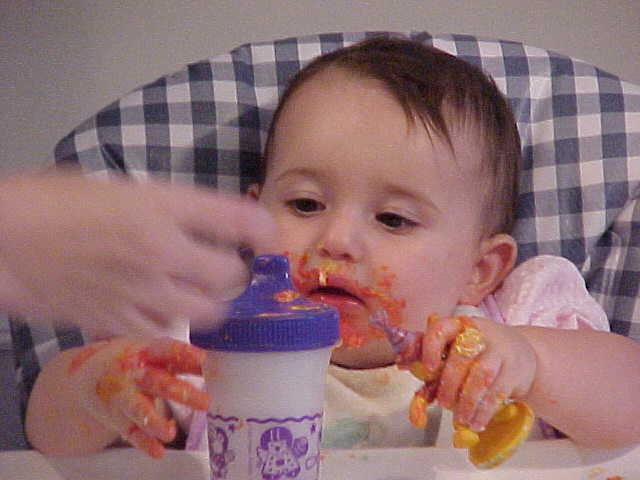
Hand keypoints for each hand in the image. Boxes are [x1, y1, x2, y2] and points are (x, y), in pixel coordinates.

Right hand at [0, 171, 276, 335]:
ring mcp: (142, 291)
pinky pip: (164, 331)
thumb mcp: (118, 188)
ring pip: (207, 313)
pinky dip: (169, 321)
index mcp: (160, 206)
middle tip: (226, 268)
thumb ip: (164, 207)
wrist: (2, 240)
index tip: (269, 236)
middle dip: (236, 274)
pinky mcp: (118, 320)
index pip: (234, 218)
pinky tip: (159, 309)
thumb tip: (203, 222)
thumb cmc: (53, 202)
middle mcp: (161, 250)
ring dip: (210, 303)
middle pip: (231, 276)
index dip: (262, 229)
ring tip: (198, 293)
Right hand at [69, 336, 209, 457]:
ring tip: (170, 433)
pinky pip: (130, 431)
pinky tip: (158, 452)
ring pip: (138, 409)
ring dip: (154, 422)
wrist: (87, 372)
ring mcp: (123, 396)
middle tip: (206, 402)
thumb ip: (182, 360)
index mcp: (146, 352)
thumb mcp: (154, 352)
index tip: (203, 359)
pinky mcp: (117, 417)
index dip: (183, 353)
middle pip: (157, 382)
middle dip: (181, 392)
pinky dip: (144, 443)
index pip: (165, 350)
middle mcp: (133, 374)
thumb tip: (216, 368)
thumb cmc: (135, 360)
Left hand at [420, 316, 536, 431]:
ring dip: (466, 401)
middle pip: (462, 357)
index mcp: (459, 325)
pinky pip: (497, 392)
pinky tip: (476, 422)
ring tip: (459, 418)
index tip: (428, 369)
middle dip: (449, 384)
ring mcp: (500, 351)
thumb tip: (401, 364)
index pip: (441, 329)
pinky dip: (484, 410)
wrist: (523, 353)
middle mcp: (480, 334)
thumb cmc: (479, 352)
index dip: (431, 348)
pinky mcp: (514, 370)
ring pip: (481, 376)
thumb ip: (431, 357)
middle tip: (441, 403)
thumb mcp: (456, 348)